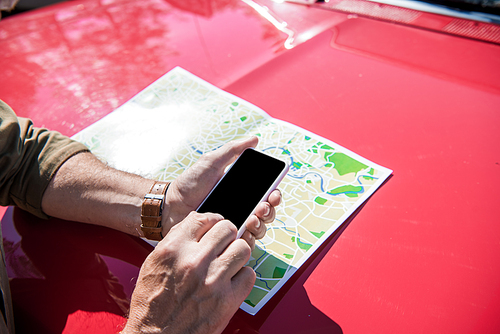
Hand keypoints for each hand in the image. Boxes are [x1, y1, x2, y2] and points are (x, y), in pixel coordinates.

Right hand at [122, 212, 254, 333]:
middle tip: (223, 245)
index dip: (212, 221)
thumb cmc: (152, 304)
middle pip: (227, 229)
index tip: (215, 227)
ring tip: (228, 262)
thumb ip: (177, 240)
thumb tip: (198, 221)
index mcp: (173, 249)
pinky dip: (242, 277)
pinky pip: (249, 275)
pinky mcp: (227, 300)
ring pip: (242, 249)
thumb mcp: (154, 263)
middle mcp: (194, 261)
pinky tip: (231, 281)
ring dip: (237, 254)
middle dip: (227, 235)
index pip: (204, 218)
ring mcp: (213, 280)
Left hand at [162, 137, 281, 244]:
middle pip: (267, 213)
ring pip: (260, 229)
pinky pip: (244, 244)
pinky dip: (247, 239)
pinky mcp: (225, 240)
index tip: (273, 194)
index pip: (267, 194)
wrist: (170, 206)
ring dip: (261, 224)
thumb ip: (232, 151)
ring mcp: (234, 225)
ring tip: (251, 219)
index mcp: (242, 191)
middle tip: (261, 207)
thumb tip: (254, 140)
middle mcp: (242, 209)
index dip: (275, 195)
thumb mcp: (211, 162)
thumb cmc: (190, 184)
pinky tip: (242, 232)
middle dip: (269, 210)